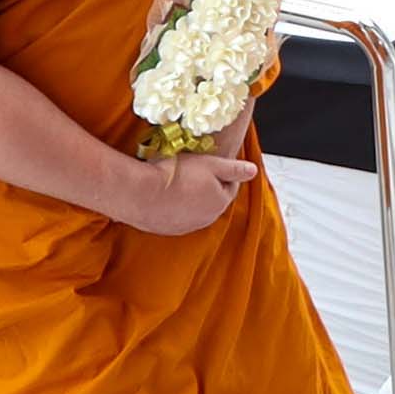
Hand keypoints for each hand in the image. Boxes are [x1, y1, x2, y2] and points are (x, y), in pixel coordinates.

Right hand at [125, 148, 255, 234]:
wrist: (141, 193)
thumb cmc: (177, 174)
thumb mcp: (210, 163)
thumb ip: (234, 168)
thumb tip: (253, 170)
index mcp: (220, 202)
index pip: (230, 187)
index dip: (223, 173)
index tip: (212, 164)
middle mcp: (207, 219)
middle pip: (213, 200)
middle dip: (208, 187)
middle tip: (194, 171)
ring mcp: (186, 226)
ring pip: (195, 210)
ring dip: (191, 198)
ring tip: (178, 182)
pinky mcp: (168, 230)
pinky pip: (177, 217)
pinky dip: (175, 207)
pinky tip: (165, 195)